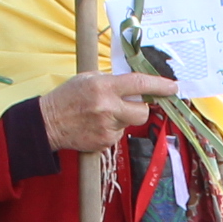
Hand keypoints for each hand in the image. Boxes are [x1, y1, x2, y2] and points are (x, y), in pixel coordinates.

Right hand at [40, 71, 181, 152]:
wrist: (48, 123)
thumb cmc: (68, 96)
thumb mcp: (88, 79)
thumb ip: (112, 80)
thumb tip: (138, 83)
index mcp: (104, 87)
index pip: (139, 84)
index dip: (160, 85)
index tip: (173, 87)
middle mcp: (108, 108)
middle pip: (142, 111)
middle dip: (140, 108)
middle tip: (128, 104)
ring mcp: (107, 128)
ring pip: (129, 123)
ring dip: (122, 118)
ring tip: (101, 115)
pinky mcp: (105, 142)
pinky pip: (118, 135)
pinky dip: (112, 130)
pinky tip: (95, 126)